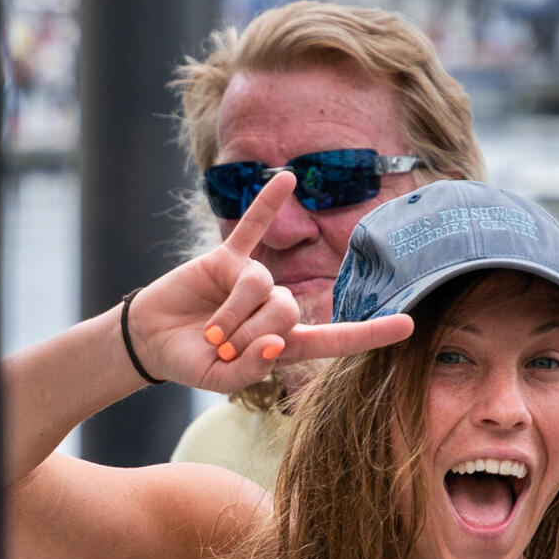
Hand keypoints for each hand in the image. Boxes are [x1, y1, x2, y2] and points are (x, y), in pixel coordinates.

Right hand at [125, 173, 411, 392]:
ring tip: (210, 333)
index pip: (336, 339)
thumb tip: (277, 344)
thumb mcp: (219, 380)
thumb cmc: (191, 362)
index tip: (408, 325)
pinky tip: (287, 178)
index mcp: (285, 344)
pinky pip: (253, 227)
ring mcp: (254, 280)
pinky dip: (268, 205)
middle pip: (288, 309)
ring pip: (263, 286)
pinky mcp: (228, 258)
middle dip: (252, 333)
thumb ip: (248, 370)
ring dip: (233, 315)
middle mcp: (276, 308)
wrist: (151, 338)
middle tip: (222, 349)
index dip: (370, 334)